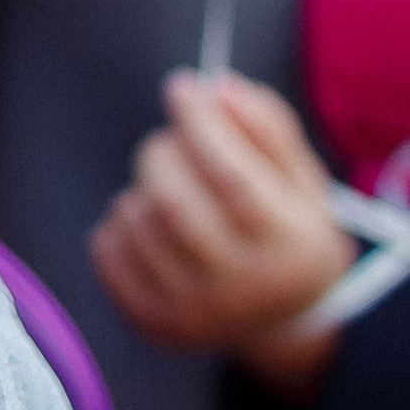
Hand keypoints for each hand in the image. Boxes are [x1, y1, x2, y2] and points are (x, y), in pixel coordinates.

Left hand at [89, 71, 353, 393]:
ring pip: (137, 222)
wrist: (282, 315)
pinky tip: (147, 221)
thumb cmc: (286, 226)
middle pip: (173, 201)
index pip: (231, 177)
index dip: (201, 124)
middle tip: (175, 143)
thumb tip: (217, 87)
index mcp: (289, 244)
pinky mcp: (156, 322)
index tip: (182, 88)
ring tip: (168, 186)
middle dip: (164, 151)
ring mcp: (196, 312)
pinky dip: (118, 221)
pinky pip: (108, 251)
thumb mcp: (300, 176)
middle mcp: (243, 287)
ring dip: (142, 186)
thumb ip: (266, 127)